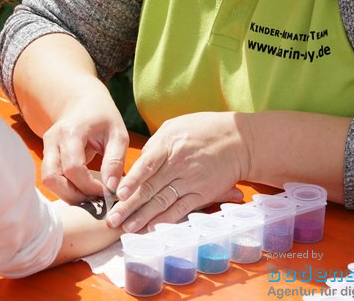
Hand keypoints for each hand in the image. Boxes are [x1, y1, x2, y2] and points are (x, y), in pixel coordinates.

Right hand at [39, 97, 128, 202]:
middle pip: (53, 178)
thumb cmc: (104, 118)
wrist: (83, 104)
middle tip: (97, 200)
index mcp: (71, 131)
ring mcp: (46, 147)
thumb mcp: (118, 134)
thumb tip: (112, 189)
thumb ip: (115, 161)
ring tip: (90, 197)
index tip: (107, 192)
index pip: (73, 168)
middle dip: (75, 195)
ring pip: (48, 181)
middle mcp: (52, 139)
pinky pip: (51, 178)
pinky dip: (65, 189)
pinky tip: (83, 190)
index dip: (89, 185)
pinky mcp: (46, 155)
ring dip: (68, 195)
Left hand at [106, 111, 249, 231]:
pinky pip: (181, 209)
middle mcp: (179, 164)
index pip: (147, 164)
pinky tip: (152, 227)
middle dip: (129, 205)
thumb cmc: (205, 129)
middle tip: (112, 219)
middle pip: (150, 187)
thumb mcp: (177, 125)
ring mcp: (192, 181)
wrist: (240, 141)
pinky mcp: (203, 194)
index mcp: (170, 143)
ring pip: (163, 202)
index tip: (117, 193)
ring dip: (143, 217)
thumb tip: (139, 161)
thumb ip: (156, 143)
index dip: (131, 181)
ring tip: (127, 227)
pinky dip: (166, 219)